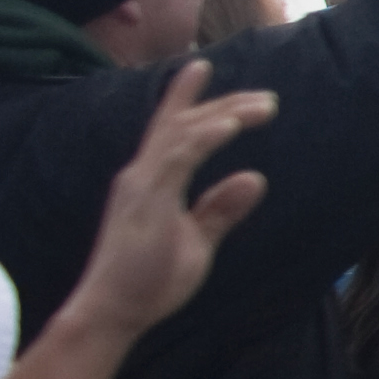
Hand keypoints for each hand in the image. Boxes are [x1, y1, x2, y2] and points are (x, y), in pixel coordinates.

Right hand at [53, 65, 276, 344]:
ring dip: (224, 115)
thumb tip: (255, 178)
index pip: (170, 130)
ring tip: (263, 106)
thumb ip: (220, 210)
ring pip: (181, 133)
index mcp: (151, 182)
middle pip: (181, 123)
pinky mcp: (145, 199)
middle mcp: (141, 174)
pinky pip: (178, 157)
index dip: (185, 97)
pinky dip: (205, 137)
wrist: (111, 313)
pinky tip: (231, 124)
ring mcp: (140, 185)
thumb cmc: (148, 282)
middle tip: (267, 98)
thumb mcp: (196, 241)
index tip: (203, 65)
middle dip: (223, 104)